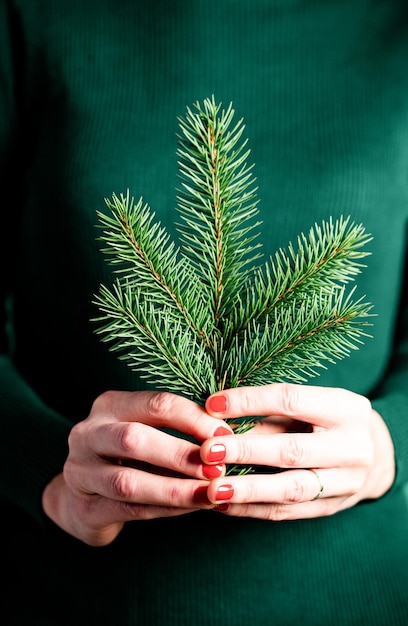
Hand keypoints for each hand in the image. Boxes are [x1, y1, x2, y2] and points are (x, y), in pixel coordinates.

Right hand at [42, 390, 231, 545]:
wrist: (84, 497)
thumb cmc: (129, 457)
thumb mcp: (147, 431)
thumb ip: (177, 429)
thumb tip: (229, 435)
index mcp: (109, 405)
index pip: (154, 404)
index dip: (193, 418)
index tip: (226, 434)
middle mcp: (88, 434)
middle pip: (134, 439)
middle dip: (180, 454)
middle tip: (217, 467)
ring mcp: (80, 473)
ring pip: (127, 482)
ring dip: (174, 489)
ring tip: (209, 493)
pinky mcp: (83, 509)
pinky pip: (128, 510)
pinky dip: (164, 509)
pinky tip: (192, 507)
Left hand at [200, 384, 394, 519]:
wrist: (371, 455)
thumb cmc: (326, 421)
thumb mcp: (306, 407)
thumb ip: (267, 415)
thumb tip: (215, 420)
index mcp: (346, 409)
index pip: (291, 400)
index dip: (249, 401)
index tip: (212, 406)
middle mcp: (352, 447)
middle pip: (292, 450)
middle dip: (246, 450)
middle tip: (207, 452)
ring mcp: (346, 482)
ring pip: (291, 488)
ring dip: (247, 490)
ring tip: (212, 489)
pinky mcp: (332, 508)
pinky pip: (288, 512)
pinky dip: (253, 509)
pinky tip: (224, 505)